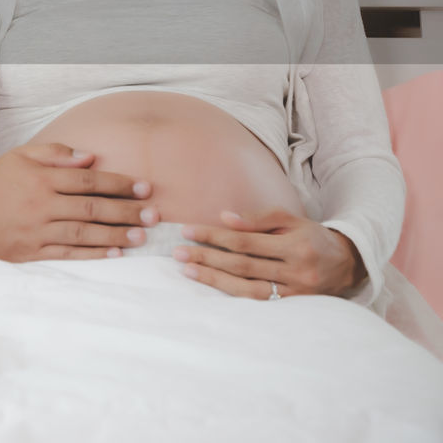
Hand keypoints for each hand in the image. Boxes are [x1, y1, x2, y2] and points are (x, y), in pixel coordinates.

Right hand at [0, 142, 157, 262]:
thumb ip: (56, 153)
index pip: (89, 181)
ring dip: (116, 235)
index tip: (144, 188)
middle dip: (126, 211)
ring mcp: (38, 230)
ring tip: (141, 237)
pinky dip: (93, 253)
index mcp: (42, 178)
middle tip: (153, 215)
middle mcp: (43, 204)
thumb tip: (91, 157)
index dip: (119, 184)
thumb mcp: (22, 155)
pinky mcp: (32, 251)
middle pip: (92, 208)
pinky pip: (68, 253)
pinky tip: (114, 253)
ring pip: (84, 233)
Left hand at [174, 209, 367, 299]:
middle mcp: (297, 271)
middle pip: (243, 266)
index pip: (245, 241)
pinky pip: (258, 303)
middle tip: (178, 252)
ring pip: (247, 289)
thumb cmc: (312, 237)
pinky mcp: (294, 308)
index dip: (214, 236)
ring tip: (187, 271)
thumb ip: (258, 219)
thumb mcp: (291, 220)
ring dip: (214, 280)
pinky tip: (210, 289)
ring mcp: (296, 293)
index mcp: (296, 245)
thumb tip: (224, 218)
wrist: (349, 265)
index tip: (187, 231)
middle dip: (207, 258)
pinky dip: (232, 295)